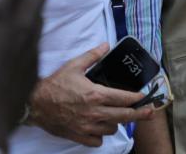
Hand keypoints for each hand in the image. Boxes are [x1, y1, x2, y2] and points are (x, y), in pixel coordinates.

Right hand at [28, 42, 153, 146]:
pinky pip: (97, 141)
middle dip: (140, 114)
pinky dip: (101, 136)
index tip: (144, 97)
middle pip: (124, 116)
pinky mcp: (78, 135)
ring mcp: (87, 126)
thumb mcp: (74, 65)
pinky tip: (100, 127)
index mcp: (96, 94)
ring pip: (112, 129)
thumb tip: (106, 45)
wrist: (35, 103)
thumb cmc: (54, 85)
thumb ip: (93, 55)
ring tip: (117, 115)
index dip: (137, 98)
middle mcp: (94, 112)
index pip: (124, 98)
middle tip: (150, 112)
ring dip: (117, 122)